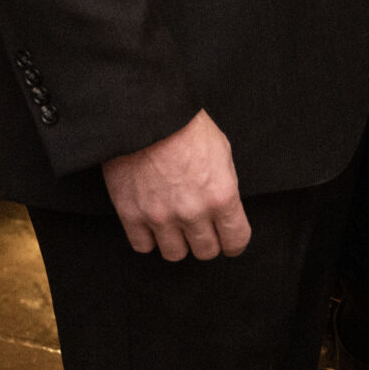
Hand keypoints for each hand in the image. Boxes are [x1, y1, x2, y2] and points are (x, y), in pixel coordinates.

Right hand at [101, 110, 249, 260]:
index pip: (236, 241)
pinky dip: (148, 238)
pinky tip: (152, 224)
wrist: (146, 114)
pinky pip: (143, 246)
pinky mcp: (132, 215)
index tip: (230, 241)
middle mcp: (193, 212)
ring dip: (178, 243)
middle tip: (201, 230)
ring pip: (175, 254)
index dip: (234, 242)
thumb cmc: (186, 127)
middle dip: (207, 242)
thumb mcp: (222, 152)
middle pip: (206, 252)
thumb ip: (224, 186)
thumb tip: (224, 209)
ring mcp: (161, 217)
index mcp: (221, 195)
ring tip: (175, 226)